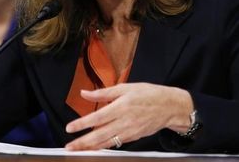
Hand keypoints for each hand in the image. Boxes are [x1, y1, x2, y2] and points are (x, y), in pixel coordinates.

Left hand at [65, 82, 192, 150]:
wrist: (169, 107)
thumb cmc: (148, 94)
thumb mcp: (125, 88)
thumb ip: (104, 93)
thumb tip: (85, 93)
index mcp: (121, 106)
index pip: (97, 117)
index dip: (82, 124)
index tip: (70, 128)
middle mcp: (124, 121)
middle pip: (99, 135)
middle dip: (83, 142)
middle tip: (69, 147)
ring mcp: (129, 132)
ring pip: (107, 143)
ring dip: (91, 148)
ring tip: (78, 150)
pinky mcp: (133, 137)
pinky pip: (115, 143)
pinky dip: (104, 146)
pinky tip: (95, 147)